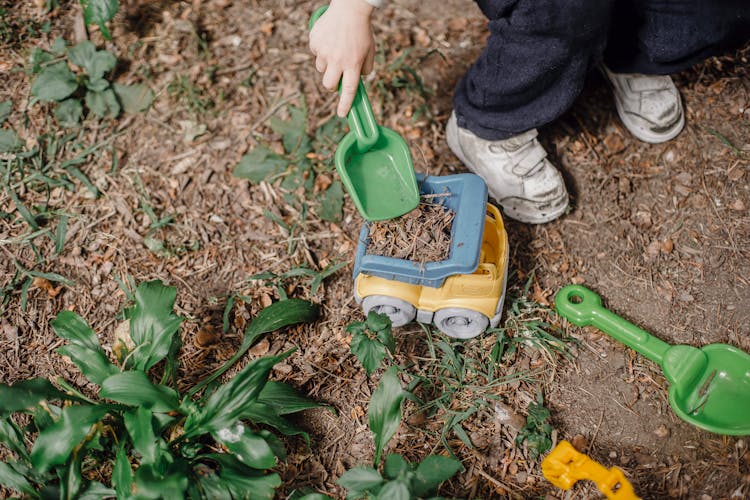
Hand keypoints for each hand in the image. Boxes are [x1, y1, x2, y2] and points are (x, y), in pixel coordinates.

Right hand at [309, 0, 374, 116]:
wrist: (350, 8)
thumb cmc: (362, 31)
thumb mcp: (370, 51)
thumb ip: (365, 69)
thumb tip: (357, 81)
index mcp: (353, 64)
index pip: (348, 90)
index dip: (345, 104)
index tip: (342, 114)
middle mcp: (338, 60)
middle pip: (329, 85)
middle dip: (332, 85)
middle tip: (336, 77)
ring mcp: (324, 52)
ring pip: (321, 69)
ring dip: (327, 65)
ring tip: (335, 49)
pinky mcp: (315, 42)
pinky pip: (316, 53)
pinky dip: (321, 50)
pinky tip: (330, 39)